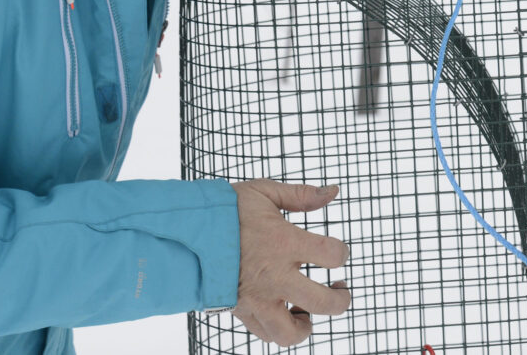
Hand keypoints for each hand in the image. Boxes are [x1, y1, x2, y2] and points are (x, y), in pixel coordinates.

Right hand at [231, 180, 350, 346]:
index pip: (332, 255)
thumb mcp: (264, 193)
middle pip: (323, 303)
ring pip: (291, 333)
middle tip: (341, 289)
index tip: (337, 251)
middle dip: (341, 299)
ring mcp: (257, 299)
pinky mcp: (241, 312)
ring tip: (309, 309)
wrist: (183, 235)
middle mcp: (274, 276)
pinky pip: (265, 334)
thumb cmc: (226, 212)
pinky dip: (280, 329)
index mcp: (283, 243)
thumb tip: (333, 191)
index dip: (342, 253)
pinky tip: (284, 311)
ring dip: (307, 324)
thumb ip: (301, 195)